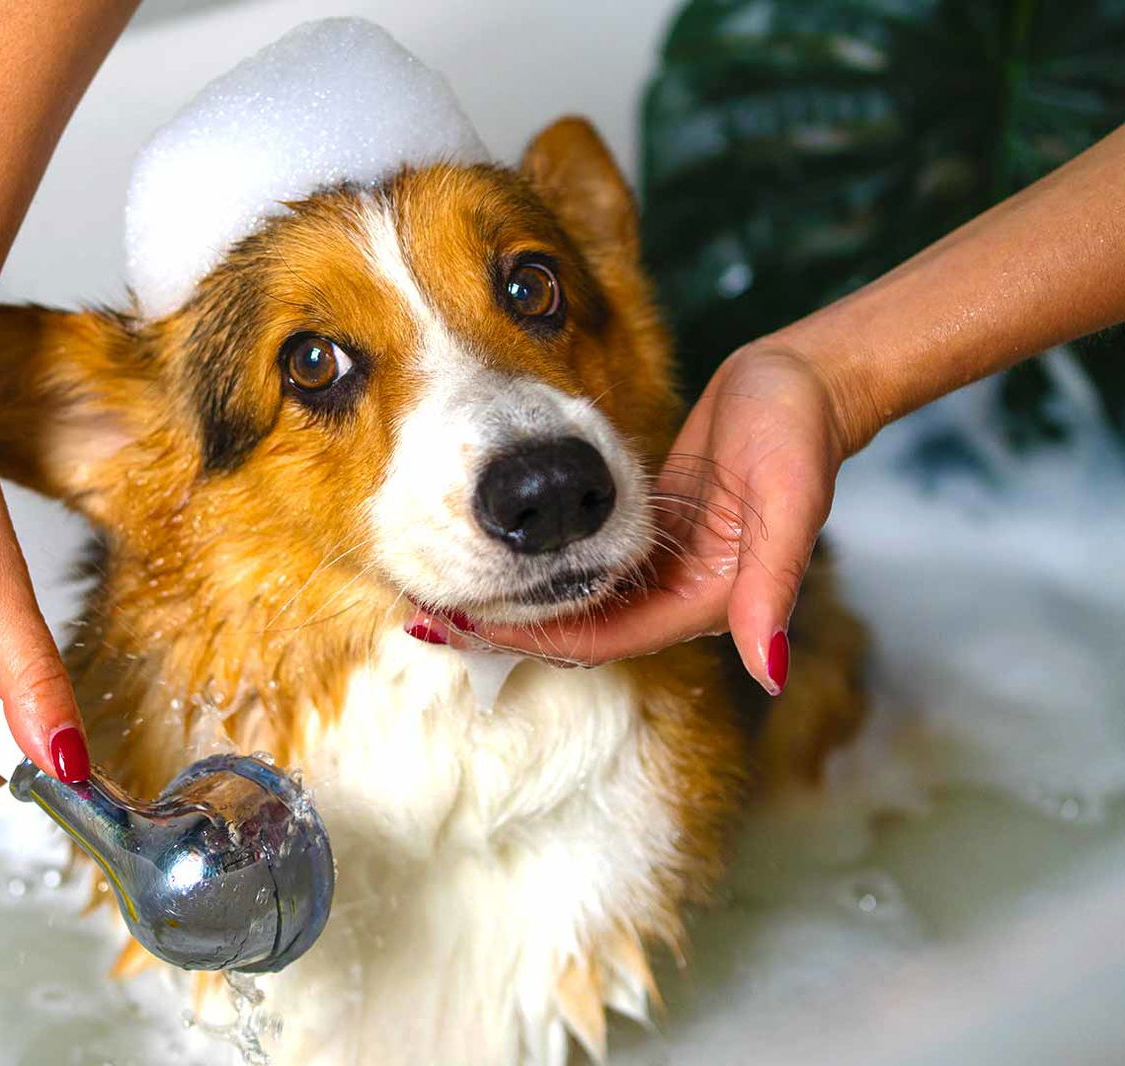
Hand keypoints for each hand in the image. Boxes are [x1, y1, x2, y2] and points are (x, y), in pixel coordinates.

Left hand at [461, 344, 847, 693]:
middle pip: (581, 632)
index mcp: (705, 601)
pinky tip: (496, 554)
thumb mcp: (788, 503)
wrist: (802, 382)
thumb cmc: (799, 434)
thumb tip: (770, 668)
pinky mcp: (649, 532)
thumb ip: (772, 587)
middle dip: (511, 631)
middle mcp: (678, 594)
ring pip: (577, 601)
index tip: (469, 628)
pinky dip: (541, 567)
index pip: (602, 641)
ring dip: (519, 601)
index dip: (534, 640)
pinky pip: (585, 564)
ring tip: (449, 589)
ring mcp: (662, 565)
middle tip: (433, 619)